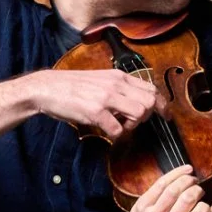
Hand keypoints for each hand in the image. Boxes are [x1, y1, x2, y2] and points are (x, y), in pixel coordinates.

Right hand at [29, 68, 157, 141]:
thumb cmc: (72, 86)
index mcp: (118, 76)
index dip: (162, 104)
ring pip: (140, 113)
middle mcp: (115, 84)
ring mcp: (106, 97)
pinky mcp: (95, 111)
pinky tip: (108, 131)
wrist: (46, 87)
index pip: (151, 89)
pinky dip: (116, 135)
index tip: (165, 115)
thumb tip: (136, 102)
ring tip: (119, 125)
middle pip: (150, 102)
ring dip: (133, 125)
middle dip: (147, 117)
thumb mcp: (101, 80)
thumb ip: (119, 88)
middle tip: (132, 121)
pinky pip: (117, 129)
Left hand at [122, 164, 211, 211]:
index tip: (204, 204)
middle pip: (187, 199)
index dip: (205, 205)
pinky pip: (160, 184)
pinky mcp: (141, 206)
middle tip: (198, 189)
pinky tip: (184, 171)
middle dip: (196, 189)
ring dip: (186, 179)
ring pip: (173, 189)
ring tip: (191, 180)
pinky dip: (175, 174)